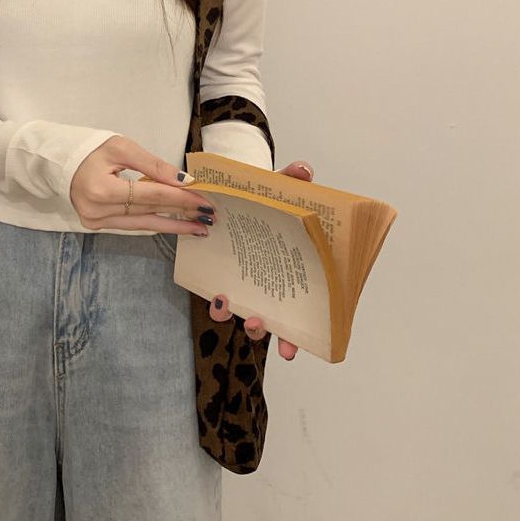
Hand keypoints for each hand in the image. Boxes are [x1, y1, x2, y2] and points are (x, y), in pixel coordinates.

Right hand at [70, 135, 217, 235]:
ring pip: (143, 225)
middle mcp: (97, 210)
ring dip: (173, 225)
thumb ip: (153, 165)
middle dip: (181, 212)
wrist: (63, 163)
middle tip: (208, 215)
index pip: (150, 195)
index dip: (179, 198)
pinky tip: (174, 225)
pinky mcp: (97, 225)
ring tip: (198, 228)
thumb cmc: (92, 151)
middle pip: (149, 211)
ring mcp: (96, 221)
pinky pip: (132, 225)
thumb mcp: (122, 148)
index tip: (203, 200)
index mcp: (101, 188)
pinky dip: (155, 223)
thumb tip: (184, 180)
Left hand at [208, 160, 315, 361]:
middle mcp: (271, 285)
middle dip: (264, 331)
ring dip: (239, 319)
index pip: (301, 311)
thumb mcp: (278, 189)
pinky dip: (219, 303)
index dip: (296, 336)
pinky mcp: (223, 277)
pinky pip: (222, 299)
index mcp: (291, 270)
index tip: (289, 350)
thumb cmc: (266, 199)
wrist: (237, 195)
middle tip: (257, 323)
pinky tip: (215, 295)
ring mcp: (246, 284)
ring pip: (246, 314)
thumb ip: (291, 181)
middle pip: (273, 322)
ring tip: (229, 305)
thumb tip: (304, 171)